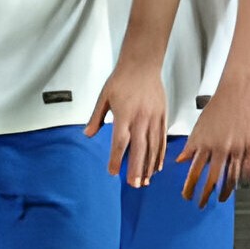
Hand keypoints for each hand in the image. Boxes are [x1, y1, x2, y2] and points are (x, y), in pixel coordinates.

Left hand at [88, 60, 167, 188]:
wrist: (142, 64)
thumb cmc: (122, 79)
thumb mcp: (104, 97)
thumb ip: (95, 118)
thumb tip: (87, 134)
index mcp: (124, 115)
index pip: (120, 142)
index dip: (116, 159)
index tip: (113, 172)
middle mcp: (140, 118)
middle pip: (139, 148)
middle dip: (137, 169)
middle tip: (134, 184)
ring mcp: (154, 118)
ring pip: (153, 146)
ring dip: (149, 165)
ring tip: (146, 180)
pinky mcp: (162, 115)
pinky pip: (162, 138)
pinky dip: (160, 153)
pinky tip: (158, 165)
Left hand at [175, 80, 249, 205]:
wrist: (237, 92)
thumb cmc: (217, 107)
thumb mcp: (198, 126)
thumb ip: (191, 146)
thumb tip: (180, 162)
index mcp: (204, 143)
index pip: (194, 172)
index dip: (190, 187)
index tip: (186, 196)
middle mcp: (219, 148)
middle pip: (211, 179)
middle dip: (204, 194)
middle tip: (200, 204)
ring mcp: (236, 148)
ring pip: (230, 178)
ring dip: (224, 192)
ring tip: (220, 198)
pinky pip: (248, 169)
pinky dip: (244, 181)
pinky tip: (240, 187)